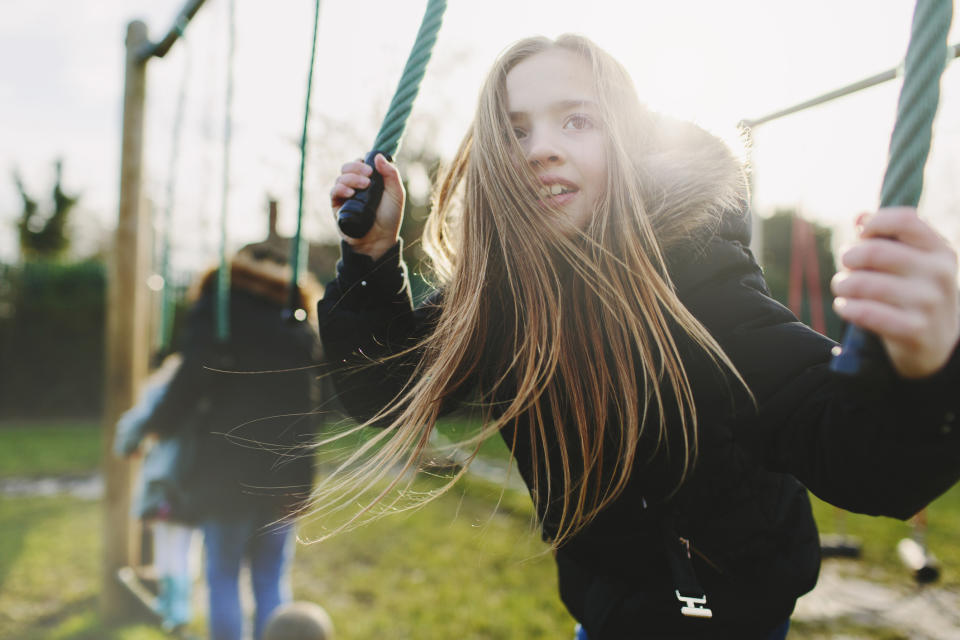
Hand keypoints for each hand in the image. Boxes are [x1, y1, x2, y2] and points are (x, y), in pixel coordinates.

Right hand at [330, 153, 404, 260]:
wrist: (380, 239)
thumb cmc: (390, 217)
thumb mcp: (396, 194)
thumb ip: (391, 174)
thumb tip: (377, 155)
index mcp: (369, 180)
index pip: (360, 163)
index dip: (363, 162)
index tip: (372, 168)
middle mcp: (355, 186)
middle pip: (347, 167)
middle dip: (356, 168)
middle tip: (368, 176)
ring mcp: (345, 195)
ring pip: (340, 178)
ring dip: (351, 178)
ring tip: (363, 186)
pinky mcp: (337, 206)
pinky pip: (333, 192)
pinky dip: (340, 189)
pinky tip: (350, 193)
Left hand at [831, 207, 959, 377]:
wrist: (938, 346)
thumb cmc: (914, 294)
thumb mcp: (912, 263)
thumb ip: (887, 238)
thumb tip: (860, 217)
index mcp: (939, 250)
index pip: (905, 220)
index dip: (874, 224)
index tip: (861, 236)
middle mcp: (938, 273)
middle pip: (874, 251)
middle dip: (848, 258)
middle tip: (846, 267)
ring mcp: (928, 303)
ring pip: (863, 283)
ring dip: (842, 284)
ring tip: (843, 288)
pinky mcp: (913, 330)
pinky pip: (865, 312)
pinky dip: (847, 307)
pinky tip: (846, 306)